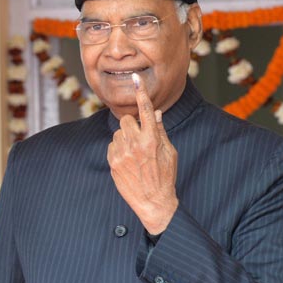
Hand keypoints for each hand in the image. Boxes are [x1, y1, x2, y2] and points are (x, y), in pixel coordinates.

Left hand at [107, 73, 178, 234]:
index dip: (142, 94)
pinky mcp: (112, 162)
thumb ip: (160, 131)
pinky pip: (112, 145)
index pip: (146, 110)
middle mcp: (135, 144)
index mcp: (152, 140)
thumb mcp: (169, 153)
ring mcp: (121, 154)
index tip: (137, 80)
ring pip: (118, 133)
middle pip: (126, 120)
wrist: (152, 202)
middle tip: (140, 137)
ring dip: (125, 138)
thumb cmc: (164, 177)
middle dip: (132, 125)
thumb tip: (155, 113)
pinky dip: (119, 149)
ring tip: (136, 154)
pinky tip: (128, 161)